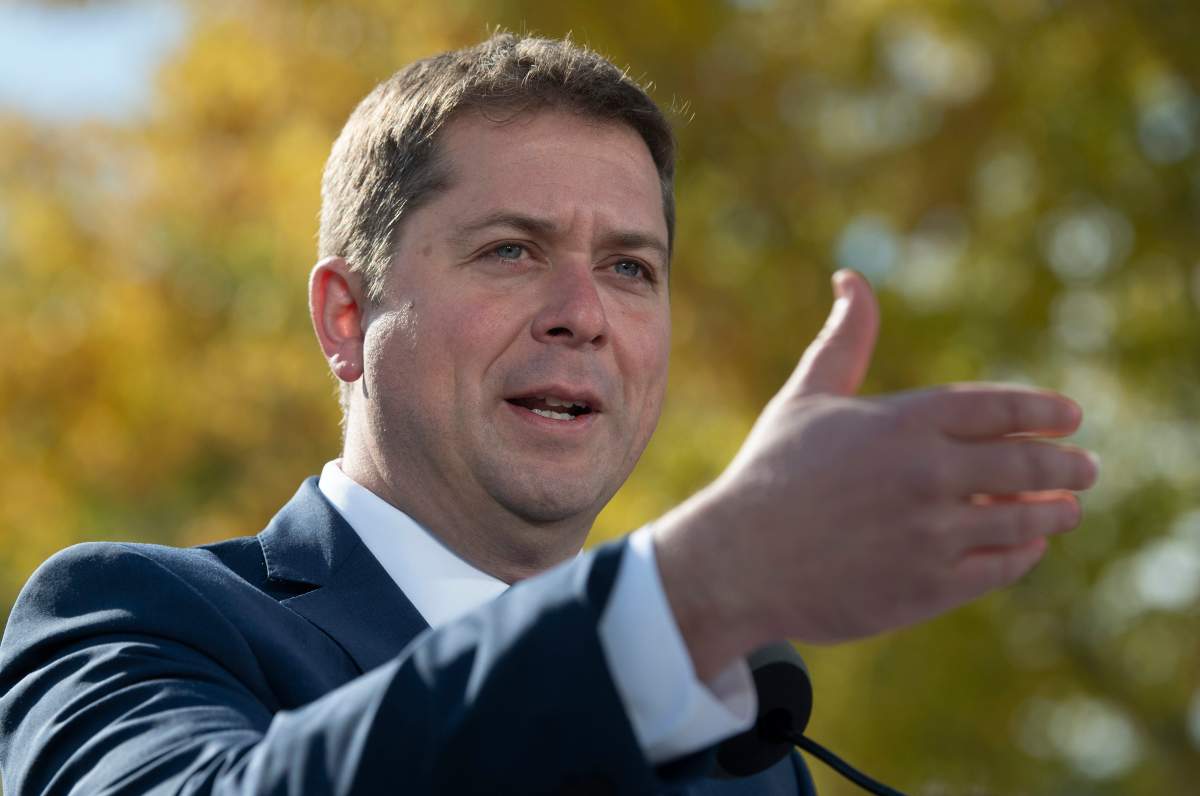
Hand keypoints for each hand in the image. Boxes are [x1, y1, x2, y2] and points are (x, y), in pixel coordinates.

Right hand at [654, 270, 1097, 678]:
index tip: (1071, 417)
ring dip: (1056, 511)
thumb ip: (844, 339)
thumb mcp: (806, 396)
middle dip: (1068, 465)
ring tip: (1067, 508)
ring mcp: (932, 531)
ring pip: (1025, 519)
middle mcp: (927, 473)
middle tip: (1087, 467)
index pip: (1000, 407)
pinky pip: (1001, 566)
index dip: (1045, 410)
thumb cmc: (770, 473)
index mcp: (903, 420)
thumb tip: (851, 277)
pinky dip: (1024, 553)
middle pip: (1028, 463)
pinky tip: (1029, 546)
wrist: (738, 561)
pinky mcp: (929, 586)